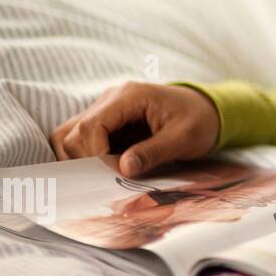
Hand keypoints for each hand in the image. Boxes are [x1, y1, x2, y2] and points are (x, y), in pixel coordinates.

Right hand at [49, 81, 221, 176]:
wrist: (207, 110)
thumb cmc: (199, 120)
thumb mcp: (184, 138)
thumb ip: (154, 152)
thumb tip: (123, 169)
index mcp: (129, 96)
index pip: (91, 125)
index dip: (94, 154)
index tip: (112, 174)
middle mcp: (110, 99)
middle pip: (71, 133)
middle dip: (84, 161)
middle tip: (108, 179)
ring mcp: (105, 110)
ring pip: (68, 137)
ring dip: (79, 161)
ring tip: (104, 175)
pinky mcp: (105, 124)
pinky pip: (80, 142)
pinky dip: (86, 159)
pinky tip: (106, 170)